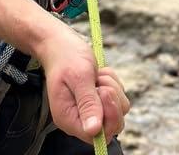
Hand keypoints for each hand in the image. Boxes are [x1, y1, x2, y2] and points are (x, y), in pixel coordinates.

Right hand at [36, 25, 130, 143]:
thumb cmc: (66, 56)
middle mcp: (79, 119)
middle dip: (112, 100)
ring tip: (97, 75)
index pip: (97, 136)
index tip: (104, 91)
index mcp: (68, 118)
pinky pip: (118, 99)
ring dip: (112, 88)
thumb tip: (94, 131)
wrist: (60, 42)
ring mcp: (91, 110)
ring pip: (118, 110)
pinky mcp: (99, 101)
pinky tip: (99, 74)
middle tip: (99, 80)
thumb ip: (87, 103)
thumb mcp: (78, 76)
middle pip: (112, 126)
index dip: (108, 117)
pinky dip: (113, 84)